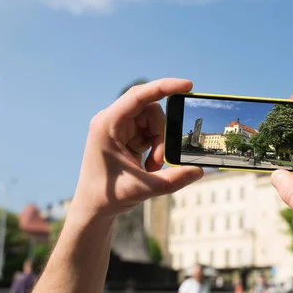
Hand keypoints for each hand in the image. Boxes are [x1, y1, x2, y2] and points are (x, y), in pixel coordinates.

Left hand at [71, 78, 203, 217]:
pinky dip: (157, 148)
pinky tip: (149, 166)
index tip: (188, 86)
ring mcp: (120, 127)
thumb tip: (199, 170)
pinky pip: (152, 132)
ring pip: (154, 121)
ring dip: (160, 143)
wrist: (93, 207)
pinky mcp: (127, 136)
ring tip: (152, 167)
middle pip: (151, 110)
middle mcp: (112, 120)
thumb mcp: (144, 189)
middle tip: (160, 161)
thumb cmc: (109, 196)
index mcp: (107, 125)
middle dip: (162, 134)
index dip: (164, 87)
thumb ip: (174, 179)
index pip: (139, 96)